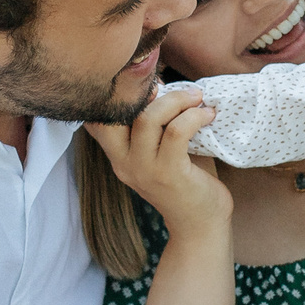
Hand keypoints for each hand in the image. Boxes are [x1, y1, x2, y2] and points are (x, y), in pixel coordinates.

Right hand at [86, 87, 230, 238]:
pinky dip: (194, 116)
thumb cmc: (187, 180)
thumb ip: (156, 121)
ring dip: (178, 99)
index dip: (118, 92)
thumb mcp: (163, 148)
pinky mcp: (169, 174)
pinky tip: (207, 116)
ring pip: (149, 118)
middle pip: (118, 111)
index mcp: (118, 155)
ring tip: (198, 99)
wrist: (201, 224)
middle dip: (144, 88)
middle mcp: (123, 162)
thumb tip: (157, 81)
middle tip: (176, 85)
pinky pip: (177, 131)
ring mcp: (144, 169)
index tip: (147, 79)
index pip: (98, 118)